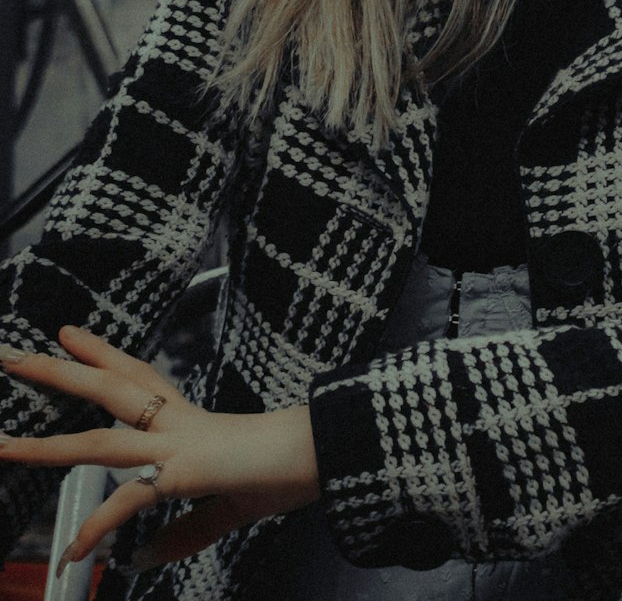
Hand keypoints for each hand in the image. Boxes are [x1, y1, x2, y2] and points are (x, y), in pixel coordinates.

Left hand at [0, 325, 319, 574]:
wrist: (320, 456)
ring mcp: (176, 446)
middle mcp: (175, 424)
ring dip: (47, 446)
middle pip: (107, 389)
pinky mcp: (184, 473)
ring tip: (4, 446)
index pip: (136, 376)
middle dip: (58, 373)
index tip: (68, 335)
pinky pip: (128, 503)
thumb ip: (182, 531)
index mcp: (188, 421)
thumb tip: (143, 557)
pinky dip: (98, 531)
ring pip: (99, 440)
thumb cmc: (285, 471)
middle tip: (11, 356)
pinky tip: (75, 554)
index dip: (100, 355)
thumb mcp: (227, 506)